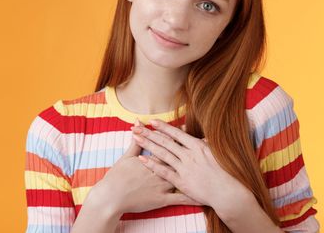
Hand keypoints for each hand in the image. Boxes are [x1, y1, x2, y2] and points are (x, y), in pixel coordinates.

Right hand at [85, 119, 202, 216]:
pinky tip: (204, 197)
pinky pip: (181, 198)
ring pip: (185, 178)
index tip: (195, 133)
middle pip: (182, 160)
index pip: (172, 146)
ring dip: (198, 174)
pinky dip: (193, 197)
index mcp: (154, 159)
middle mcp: (161, 170)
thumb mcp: (127, 156)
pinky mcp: (162, 199)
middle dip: (196, 154)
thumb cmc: (117, 176)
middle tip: (209, 147)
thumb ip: (135, 140)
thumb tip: (137, 123)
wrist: (111, 197)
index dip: (184, 140)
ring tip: (212, 169)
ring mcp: (163, 185)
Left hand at [131, 119, 248, 210]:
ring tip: (136, 138)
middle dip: (150, 133)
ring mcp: (184, 168)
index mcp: (198, 146)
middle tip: (136, 127)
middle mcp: (189, 155)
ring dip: (148, 145)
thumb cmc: (225, 172)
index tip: (151, 121)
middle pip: (166, 142)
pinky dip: (152, 164)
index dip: (163, 127)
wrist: (226, 192)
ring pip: (162, 154)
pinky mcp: (181, 182)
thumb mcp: (216, 153)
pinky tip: (143, 158)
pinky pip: (164, 171)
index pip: (177, 134)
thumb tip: (201, 137)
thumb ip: (206, 144)